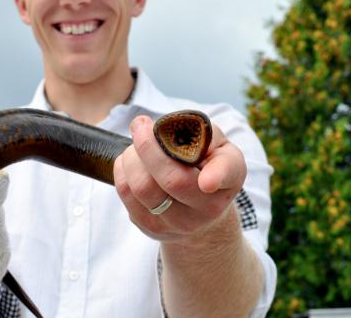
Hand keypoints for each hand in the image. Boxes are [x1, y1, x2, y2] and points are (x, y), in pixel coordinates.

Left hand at [113, 115, 246, 242]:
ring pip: (143, 186)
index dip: (217, 176)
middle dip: (148, 147)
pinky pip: (126, 193)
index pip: (226, 175)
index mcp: (228, 180)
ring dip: (132, 157)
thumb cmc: (208, 167)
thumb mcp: (218, 147)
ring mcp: (178, 223)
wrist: (200, 211)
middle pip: (173, 180)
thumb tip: (168, 130)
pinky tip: (131, 162)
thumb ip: (203, 134)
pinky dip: (123, 169)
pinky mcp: (150, 227)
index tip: (207, 181)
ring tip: (136, 146)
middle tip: (140, 124)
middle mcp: (207, 208)